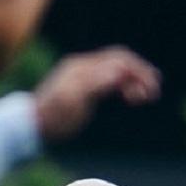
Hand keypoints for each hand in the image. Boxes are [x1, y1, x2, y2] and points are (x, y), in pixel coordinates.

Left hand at [33, 47, 160, 138]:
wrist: (32, 125)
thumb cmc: (53, 116)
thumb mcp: (74, 101)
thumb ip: (97, 84)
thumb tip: (119, 71)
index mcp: (83, 67)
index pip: (118, 60)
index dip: (138, 72)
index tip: (151, 90)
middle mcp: (84, 66)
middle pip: (119, 61)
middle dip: (139, 74)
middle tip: (153, 92)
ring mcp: (83, 76)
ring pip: (115, 71)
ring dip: (132, 81)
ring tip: (144, 97)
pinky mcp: (82, 87)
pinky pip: (108, 80)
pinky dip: (122, 85)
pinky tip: (129, 97)